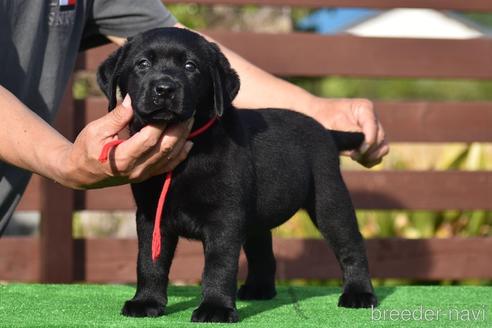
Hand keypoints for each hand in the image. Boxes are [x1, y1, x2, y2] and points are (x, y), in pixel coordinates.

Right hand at [58, 95, 192, 188]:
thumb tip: (132, 98)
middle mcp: (136, 169)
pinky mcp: (146, 176)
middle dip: (178, 129)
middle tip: (187, 112)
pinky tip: (188, 143)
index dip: (161, 122)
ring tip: (189, 121)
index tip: (167, 107)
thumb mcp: (96, 130)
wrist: (81, 174)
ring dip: (182, 139)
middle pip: (165, 148)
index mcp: (122, 158)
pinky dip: (180, 155)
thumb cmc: (86, 149)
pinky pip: (168, 167)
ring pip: (170, 157)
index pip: (149, 138)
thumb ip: (117, 116)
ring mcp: (143, 174)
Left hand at [310, 98, 388, 167]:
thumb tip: (361, 147)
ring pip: (382, 146)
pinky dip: (372, 159)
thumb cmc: (324, 116)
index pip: (373, 129)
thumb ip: (350, 133)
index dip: (367, 143)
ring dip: (372, 156)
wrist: (316, 116)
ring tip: (357, 159)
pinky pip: (378, 152)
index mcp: (365, 108)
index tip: (356, 154)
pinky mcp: (369, 139)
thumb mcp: (335, 122)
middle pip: (380, 138)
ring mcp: (372, 129)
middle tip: (353, 157)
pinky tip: (360, 161)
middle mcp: (372, 117)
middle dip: (368, 151)